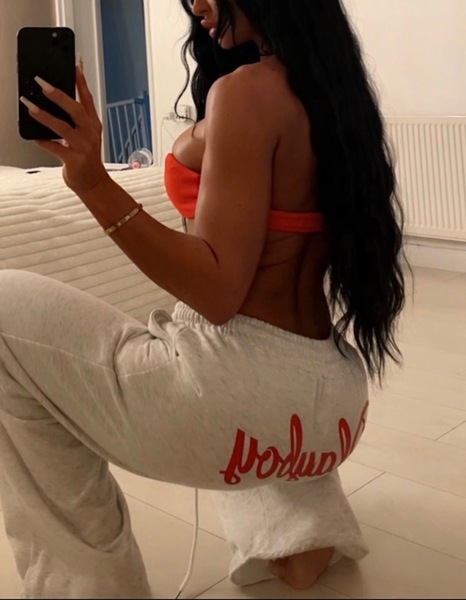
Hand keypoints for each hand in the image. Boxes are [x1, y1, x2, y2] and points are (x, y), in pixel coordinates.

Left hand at [21, 66, 108, 195]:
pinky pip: (56, 148)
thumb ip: (74, 120)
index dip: (81, 81)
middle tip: (41, 82)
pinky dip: (43, 141)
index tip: (73, 64)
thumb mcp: (86, 135)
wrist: (94, 184)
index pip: (87, 98)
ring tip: (29, 105)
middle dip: (58, 95)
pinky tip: (33, 135)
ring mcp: (84, 148)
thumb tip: (52, 101)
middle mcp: (90, 134)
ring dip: (45, 116)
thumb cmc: (86, 159)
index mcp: (94, 124)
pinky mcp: (75, 161)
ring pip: (63, 128)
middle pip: (76, 110)